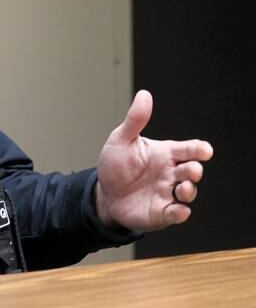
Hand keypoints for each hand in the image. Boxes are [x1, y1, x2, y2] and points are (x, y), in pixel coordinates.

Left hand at [95, 90, 213, 230]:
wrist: (104, 193)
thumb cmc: (116, 164)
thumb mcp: (121, 140)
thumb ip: (135, 120)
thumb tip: (144, 94)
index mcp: (165, 153)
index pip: (187, 149)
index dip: (198, 149)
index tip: (205, 150)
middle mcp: (171, 173)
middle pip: (191, 170)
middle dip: (195, 170)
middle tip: (191, 170)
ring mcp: (168, 193)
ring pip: (188, 192)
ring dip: (190, 191)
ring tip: (184, 188)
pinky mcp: (162, 212)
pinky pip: (176, 213)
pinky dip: (180, 212)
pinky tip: (179, 210)